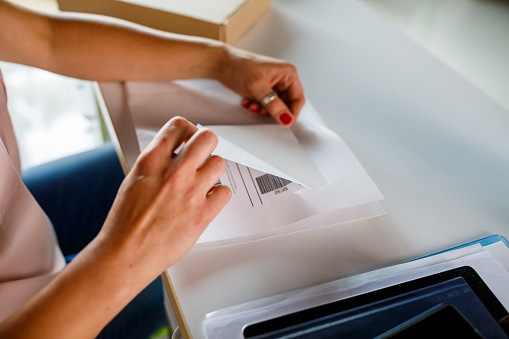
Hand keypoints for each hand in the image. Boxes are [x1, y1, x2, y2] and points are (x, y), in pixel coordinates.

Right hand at [98, 117, 230, 275]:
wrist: (125, 254)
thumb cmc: (125, 223)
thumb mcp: (134, 180)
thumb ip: (157, 164)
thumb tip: (175, 154)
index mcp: (151, 161)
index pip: (179, 125)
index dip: (189, 130)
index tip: (190, 138)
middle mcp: (173, 172)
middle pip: (208, 138)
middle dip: (206, 145)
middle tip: (202, 156)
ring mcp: (190, 192)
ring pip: (219, 164)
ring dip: (211, 172)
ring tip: (201, 183)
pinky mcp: (202, 213)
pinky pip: (225, 192)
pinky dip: (218, 196)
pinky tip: (205, 201)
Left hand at [221, 46, 304, 125]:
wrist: (222, 64)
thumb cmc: (240, 66)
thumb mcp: (258, 87)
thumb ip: (273, 104)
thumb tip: (286, 118)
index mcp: (288, 73)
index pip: (298, 98)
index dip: (292, 112)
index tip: (283, 121)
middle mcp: (282, 79)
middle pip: (287, 104)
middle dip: (275, 111)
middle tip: (264, 112)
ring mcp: (273, 85)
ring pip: (276, 106)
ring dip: (265, 110)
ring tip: (254, 106)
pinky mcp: (263, 90)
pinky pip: (267, 105)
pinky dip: (258, 107)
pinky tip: (249, 103)